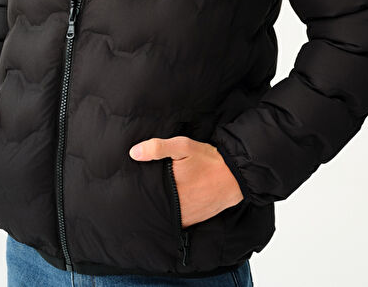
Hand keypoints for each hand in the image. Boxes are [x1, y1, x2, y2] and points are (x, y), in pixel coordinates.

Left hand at [128, 135, 243, 227]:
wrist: (234, 176)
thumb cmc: (208, 160)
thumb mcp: (184, 146)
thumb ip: (158, 148)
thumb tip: (134, 153)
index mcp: (170, 186)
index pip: (145, 191)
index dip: (138, 187)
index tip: (132, 181)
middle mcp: (175, 205)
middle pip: (153, 204)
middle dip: (147, 197)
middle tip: (143, 188)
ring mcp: (184, 216)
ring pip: (163, 214)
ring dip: (158, 207)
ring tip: (156, 195)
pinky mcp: (192, 221)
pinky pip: (175, 221)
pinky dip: (170, 214)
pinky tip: (169, 204)